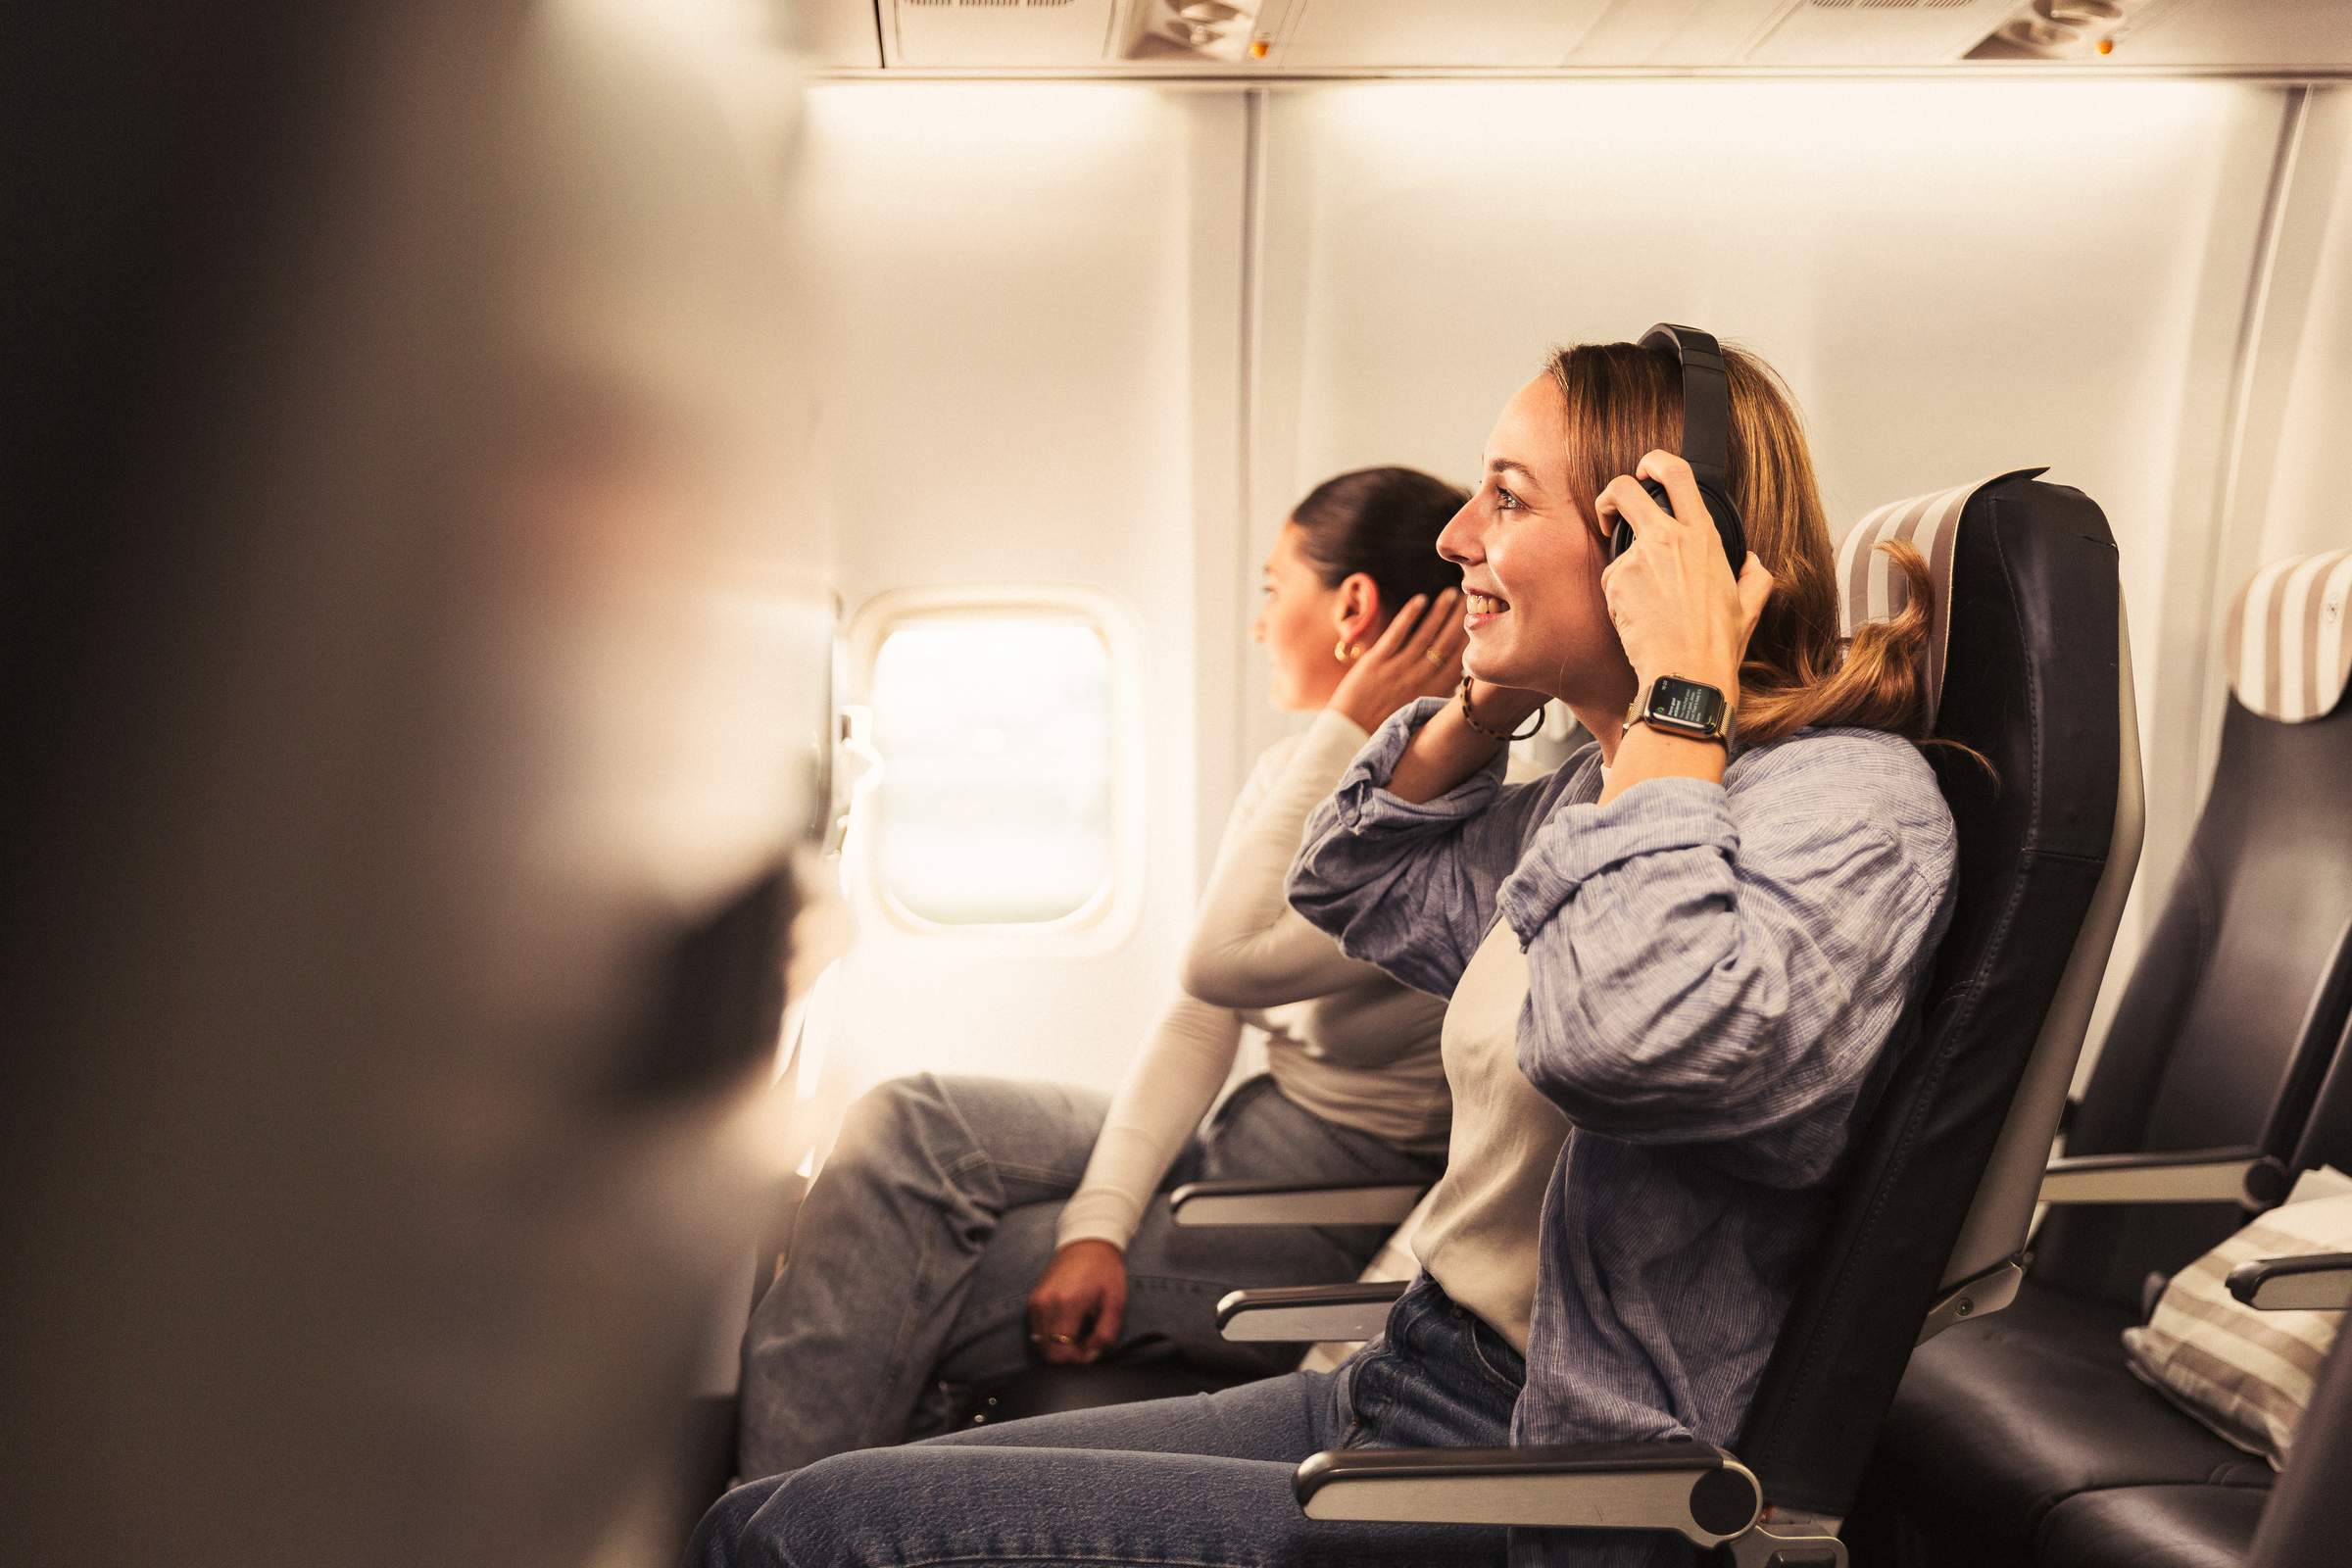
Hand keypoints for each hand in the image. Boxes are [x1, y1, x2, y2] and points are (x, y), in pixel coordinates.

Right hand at [1026, 1240, 1127, 1365]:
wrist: (1087, 1241)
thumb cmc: (1105, 1270)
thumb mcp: (1115, 1302)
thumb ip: (1105, 1334)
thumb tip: (1091, 1356)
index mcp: (1067, 1305)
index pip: (1060, 1353)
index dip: (1076, 1360)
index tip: (1090, 1350)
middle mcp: (1045, 1304)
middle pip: (1047, 1352)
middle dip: (1067, 1355)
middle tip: (1086, 1341)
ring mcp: (1035, 1302)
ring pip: (1040, 1343)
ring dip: (1058, 1345)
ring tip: (1078, 1330)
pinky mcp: (1032, 1300)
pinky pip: (1037, 1329)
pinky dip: (1050, 1334)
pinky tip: (1067, 1323)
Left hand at [1328, 588, 1467, 734]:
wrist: (1349, 735)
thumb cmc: (1386, 725)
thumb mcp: (1420, 712)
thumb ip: (1439, 694)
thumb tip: (1460, 678)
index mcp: (1433, 693)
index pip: (1460, 659)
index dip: (1472, 637)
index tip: (1481, 620)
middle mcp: (1419, 679)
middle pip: (1446, 642)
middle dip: (1460, 618)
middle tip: (1471, 598)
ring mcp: (1398, 669)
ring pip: (1425, 634)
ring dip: (1440, 612)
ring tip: (1451, 594)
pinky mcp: (1375, 662)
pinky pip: (1397, 633)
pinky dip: (1410, 615)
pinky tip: (1421, 600)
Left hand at [1594, 451, 1772, 694]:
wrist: (1686, 673)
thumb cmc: (1715, 644)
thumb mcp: (1750, 605)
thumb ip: (1754, 575)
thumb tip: (1751, 563)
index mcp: (1703, 537)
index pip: (1678, 474)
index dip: (1655, 460)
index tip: (1646, 469)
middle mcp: (1668, 539)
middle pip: (1623, 488)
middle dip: (1610, 494)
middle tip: (1610, 512)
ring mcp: (1637, 559)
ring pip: (1616, 545)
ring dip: (1624, 566)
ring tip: (1645, 601)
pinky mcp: (1615, 582)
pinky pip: (1612, 578)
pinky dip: (1620, 594)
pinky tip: (1639, 616)